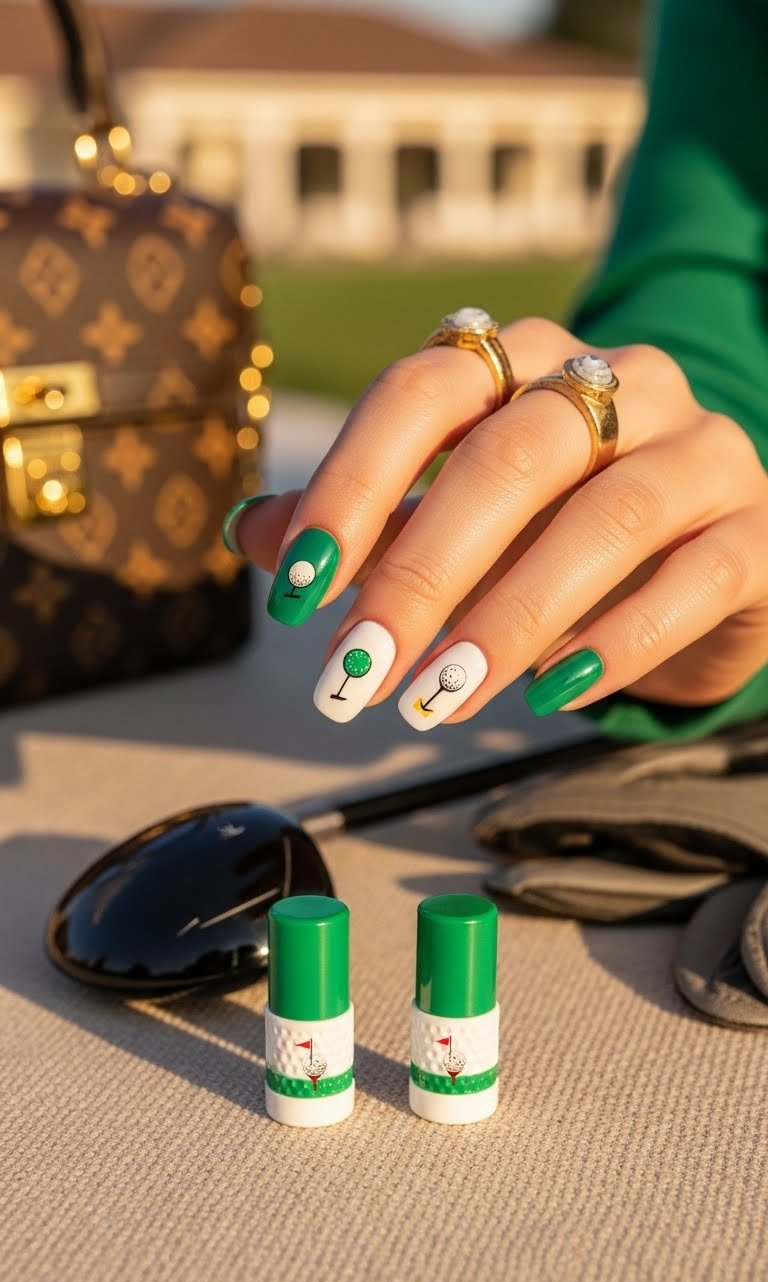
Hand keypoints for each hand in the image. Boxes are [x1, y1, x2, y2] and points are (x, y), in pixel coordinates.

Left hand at [234, 318, 767, 725]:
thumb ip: (367, 523)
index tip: (295, 589)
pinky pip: (696, 576)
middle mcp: (620, 383)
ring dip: (510, 615)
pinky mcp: (758, 529)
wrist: (702, 568)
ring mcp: (700, 449)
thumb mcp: (455, 524)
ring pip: (608, 514)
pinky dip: (617, 637)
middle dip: (420, 571)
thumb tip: (254, 534)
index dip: (353, 483)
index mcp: (526, 361)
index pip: (426, 391)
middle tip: (356, 672)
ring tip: (437, 699)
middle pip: (510, 454)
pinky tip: (551, 694)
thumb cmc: (558, 538)